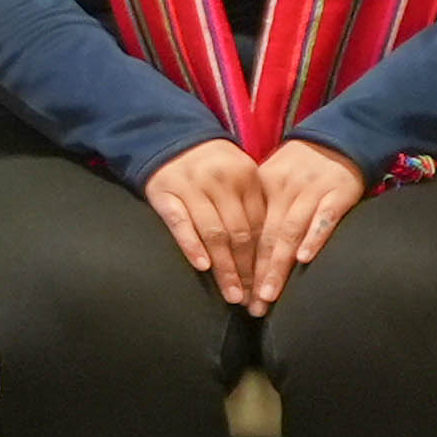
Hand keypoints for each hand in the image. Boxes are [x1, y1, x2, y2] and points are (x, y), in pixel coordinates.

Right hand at [137, 134, 273, 301]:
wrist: (170, 136)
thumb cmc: (212, 164)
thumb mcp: (240, 174)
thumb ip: (253, 205)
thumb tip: (270, 250)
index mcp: (246, 176)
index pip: (259, 225)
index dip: (264, 259)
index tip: (266, 286)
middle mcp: (221, 181)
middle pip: (239, 234)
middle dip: (247, 271)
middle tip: (251, 300)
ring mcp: (192, 187)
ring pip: (213, 233)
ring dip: (224, 268)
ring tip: (232, 295)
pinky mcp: (165, 193)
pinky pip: (180, 223)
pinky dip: (192, 244)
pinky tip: (201, 266)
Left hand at [233, 137, 369, 310]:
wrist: (340, 137)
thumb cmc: (302, 165)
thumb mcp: (272, 179)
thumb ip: (259, 209)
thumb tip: (239, 250)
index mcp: (263, 186)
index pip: (248, 231)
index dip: (242, 263)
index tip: (237, 293)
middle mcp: (284, 189)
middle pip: (266, 237)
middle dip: (257, 275)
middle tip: (251, 306)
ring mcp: (311, 191)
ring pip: (289, 232)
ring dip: (278, 266)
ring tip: (269, 294)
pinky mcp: (339, 193)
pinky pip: (324, 218)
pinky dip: (314, 238)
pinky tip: (304, 259)